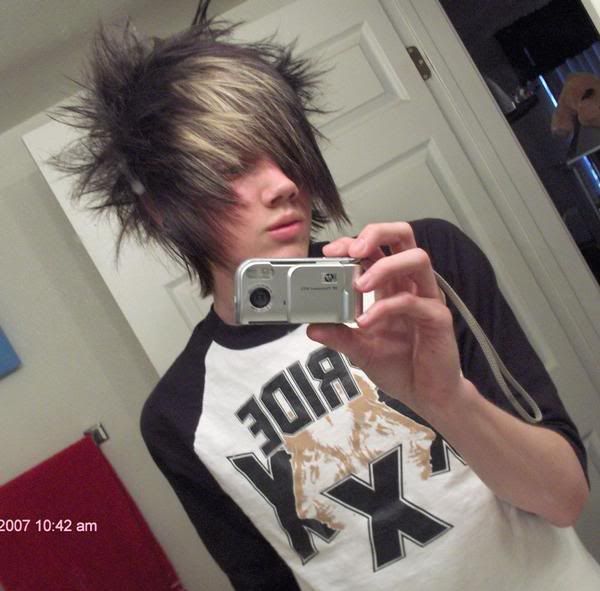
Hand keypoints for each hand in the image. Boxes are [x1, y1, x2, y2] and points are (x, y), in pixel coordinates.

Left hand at [307, 222, 466, 418]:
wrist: (426, 395)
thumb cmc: (400, 365)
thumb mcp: (360, 349)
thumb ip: (338, 335)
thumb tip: (311, 326)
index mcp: (393, 285)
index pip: (377, 247)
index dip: (354, 241)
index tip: (330, 252)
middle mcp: (412, 285)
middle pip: (404, 236)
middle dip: (376, 233)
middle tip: (351, 251)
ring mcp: (428, 299)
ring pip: (416, 259)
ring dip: (383, 266)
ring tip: (359, 285)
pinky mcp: (438, 318)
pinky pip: (413, 302)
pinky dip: (385, 308)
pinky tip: (366, 322)